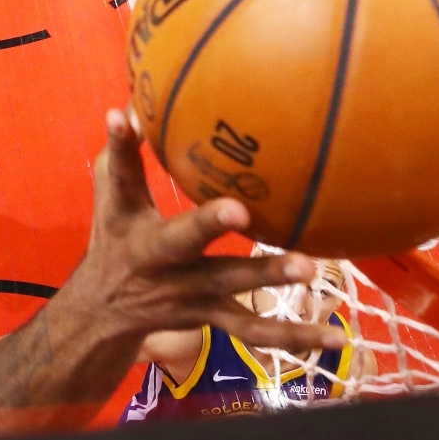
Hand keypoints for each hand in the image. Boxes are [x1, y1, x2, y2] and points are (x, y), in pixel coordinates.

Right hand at [73, 109, 345, 352]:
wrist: (103, 314)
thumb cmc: (114, 238)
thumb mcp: (111, 196)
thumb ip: (123, 152)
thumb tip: (137, 100)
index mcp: (131, 221)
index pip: (123, 178)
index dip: (125, 149)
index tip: (129, 118)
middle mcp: (159, 260)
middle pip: (183, 240)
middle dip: (209, 224)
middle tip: (241, 208)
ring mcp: (189, 292)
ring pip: (229, 288)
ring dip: (268, 279)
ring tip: (310, 269)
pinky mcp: (214, 315)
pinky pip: (254, 330)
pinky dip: (295, 336)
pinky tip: (335, 339)